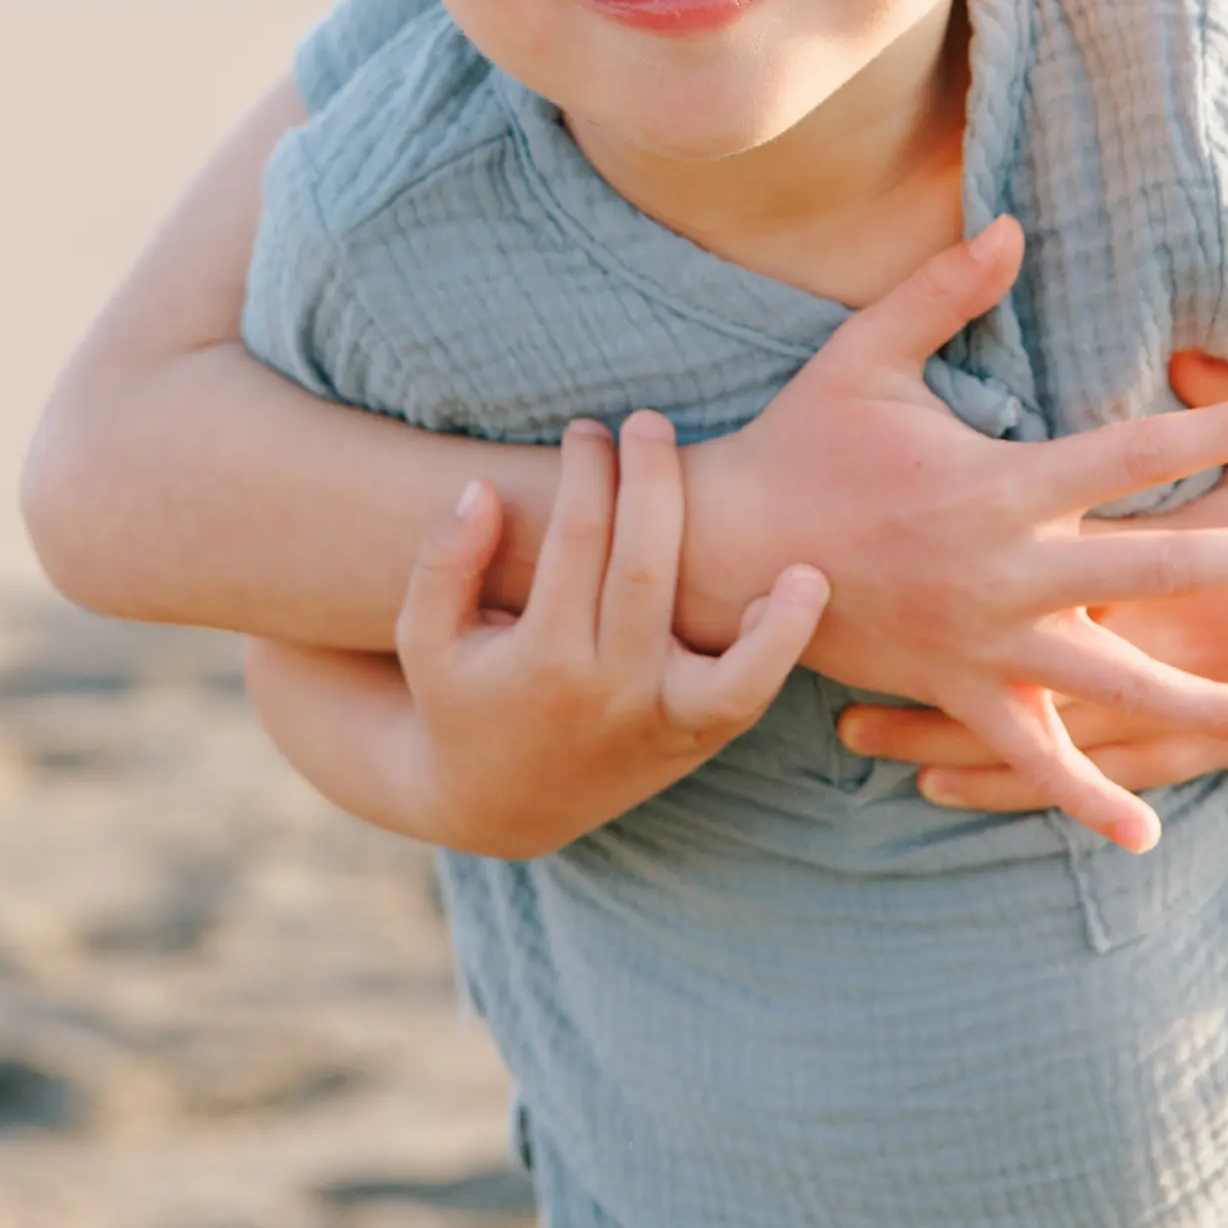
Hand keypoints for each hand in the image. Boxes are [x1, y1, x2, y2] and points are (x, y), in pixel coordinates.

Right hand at [397, 421, 825, 859]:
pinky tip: (801, 586)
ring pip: (729, 665)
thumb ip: (443, 561)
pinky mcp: (694, 739)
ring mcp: (658, 723)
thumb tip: (484, 488)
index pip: (574, 539)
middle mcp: (606, 694)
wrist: (501, 804)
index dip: (583, 472)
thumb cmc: (461, 698)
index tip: (585, 430)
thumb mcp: (426, 638)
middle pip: (645, 570)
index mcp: (540, 660)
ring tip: (784, 534)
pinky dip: (780, 648)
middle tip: (649, 423)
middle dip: (652, 482)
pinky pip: (748, 695)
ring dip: (768, 605)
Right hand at [686, 238, 1227, 852]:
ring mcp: (988, 643)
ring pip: (1115, 682)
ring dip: (1204, 701)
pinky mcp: (958, 692)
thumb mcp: (863, 353)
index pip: (1130, 454)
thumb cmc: (800, 443)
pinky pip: (1033, 755)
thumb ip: (942, 290)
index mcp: (1001, 486)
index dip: (1212, 433)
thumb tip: (1011, 223)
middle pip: (1152, 564)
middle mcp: (1009, 571)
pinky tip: (1148, 831)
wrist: (722, 553)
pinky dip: (1087, 796)